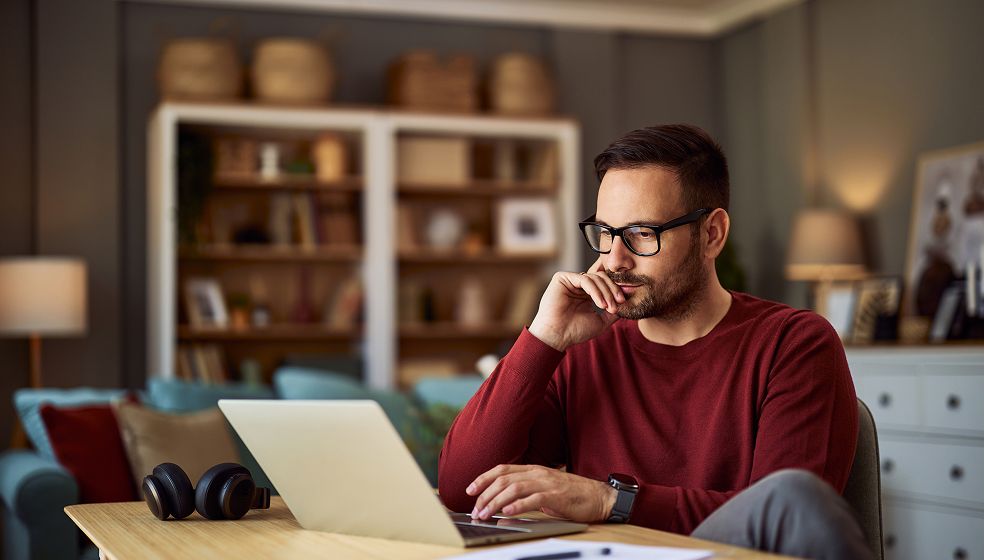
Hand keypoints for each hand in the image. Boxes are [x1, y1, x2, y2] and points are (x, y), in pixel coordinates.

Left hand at [465, 464, 615, 522]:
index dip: (483, 478)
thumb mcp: (545, 489)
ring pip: (514, 488)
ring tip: (485, 514)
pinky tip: (507, 513)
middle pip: (503, 479)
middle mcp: (537, 473)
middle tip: (475, 509)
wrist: (599, 497)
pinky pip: (533, 499)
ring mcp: (547, 483)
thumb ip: (526, 491)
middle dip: (485, 494)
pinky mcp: (557, 496)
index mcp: (533, 470)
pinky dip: (518, 506)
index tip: (469, 490)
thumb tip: (503, 503)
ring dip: (496, 502)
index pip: (502, 469)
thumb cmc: (572, 495)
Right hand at [528, 257, 622, 351]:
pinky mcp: (561, 278)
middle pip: (601, 277)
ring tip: (608, 307)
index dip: (615, 290)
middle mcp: (578, 285)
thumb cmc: (575, 331)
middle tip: (618, 303)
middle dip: (612, 289)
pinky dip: (595, 290)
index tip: (623, 302)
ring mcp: (570, 280)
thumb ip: (613, 312)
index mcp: (586, 293)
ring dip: (605, 292)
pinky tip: (599, 303)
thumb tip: (627, 304)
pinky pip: (584, 279)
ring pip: (594, 278)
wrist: (558, 336)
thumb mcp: (601, 321)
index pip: (604, 283)